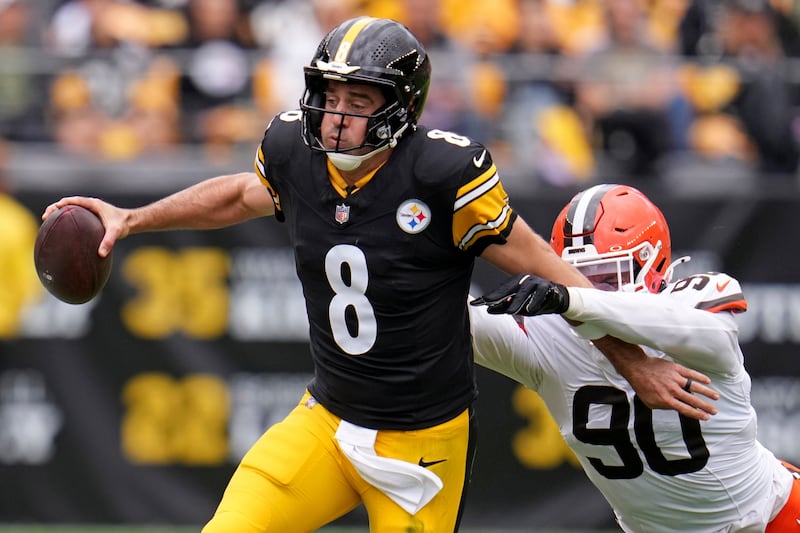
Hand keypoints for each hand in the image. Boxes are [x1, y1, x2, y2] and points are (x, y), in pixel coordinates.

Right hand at [43, 196, 128, 257]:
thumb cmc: (123, 225)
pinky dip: (67, 219)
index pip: (71, 201)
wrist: (131, 222)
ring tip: (49, 223)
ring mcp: (89, 209)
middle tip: (45, 218)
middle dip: (54, 208)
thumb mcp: (116, 232)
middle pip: (68, 203)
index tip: (50, 212)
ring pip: (71, 208)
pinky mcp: (90, 215)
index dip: (59, 205)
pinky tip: (62, 230)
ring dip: (59, 213)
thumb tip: (101, 254)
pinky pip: (75, 215)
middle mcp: (90, 205)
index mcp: (93, 204)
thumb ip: (109, 242)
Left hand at [471, 274, 569, 315]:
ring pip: (524, 294)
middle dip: (498, 299)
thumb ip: (509, 303)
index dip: (489, 297)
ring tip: (509, 312)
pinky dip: (534, 303)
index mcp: (518, 282)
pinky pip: (539, 297)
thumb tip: (491, 308)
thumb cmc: (539, 298)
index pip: (501, 290)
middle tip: (488, 307)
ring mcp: (536, 283)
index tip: (477, 303)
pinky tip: (530, 309)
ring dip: (516, 304)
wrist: (561, 296)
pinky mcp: (547, 288)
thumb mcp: (522, 301)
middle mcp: (526, 280)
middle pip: (510, 291)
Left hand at [594, 335, 718, 419]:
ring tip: (716, 397)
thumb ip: (664, 407)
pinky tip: (707, 381)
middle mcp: (672, 390)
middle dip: (705, 406)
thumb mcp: (650, 402)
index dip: (697, 414)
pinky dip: (700, 377)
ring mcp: (674, 378)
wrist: (637, 368)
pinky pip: (690, 373)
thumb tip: (678, 409)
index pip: (685, 409)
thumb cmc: (642, 387)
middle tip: (714, 411)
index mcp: (666, 400)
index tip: (706, 417)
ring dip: (707, 392)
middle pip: (693, 400)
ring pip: (694, 386)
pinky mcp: (675, 368)